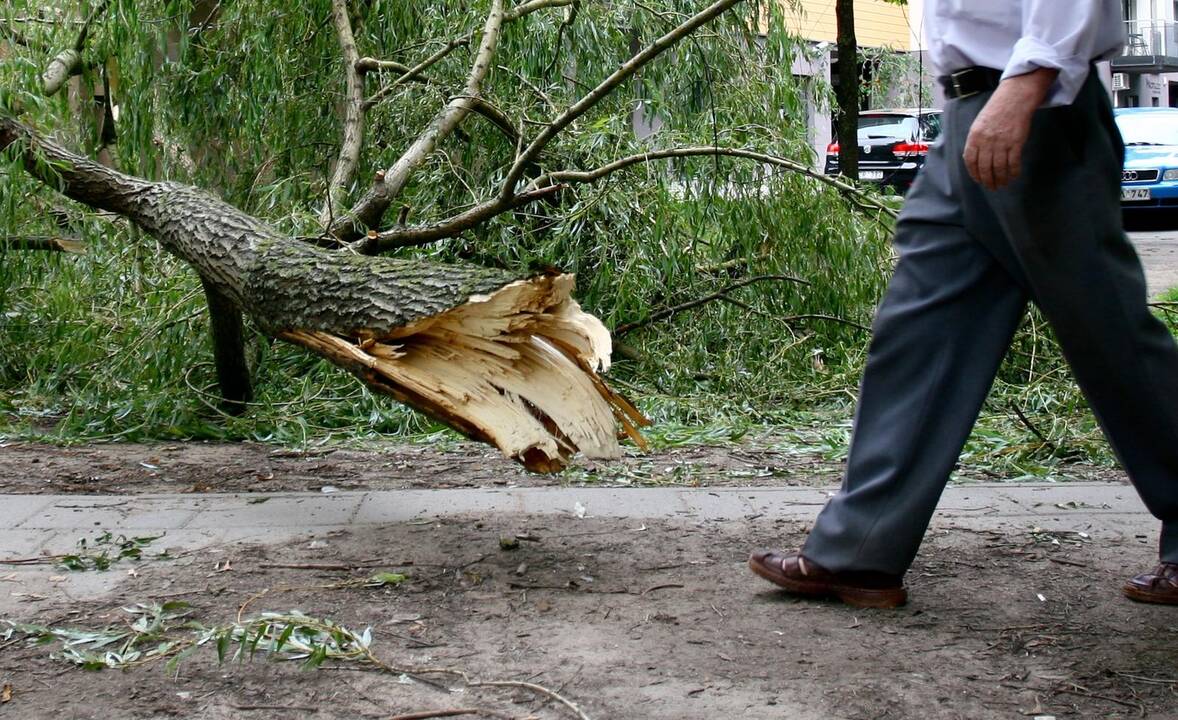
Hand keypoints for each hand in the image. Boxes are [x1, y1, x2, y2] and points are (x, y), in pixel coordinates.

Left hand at [963, 68, 1058, 190]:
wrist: (1014, 98)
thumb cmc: (995, 110)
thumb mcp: (978, 124)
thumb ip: (975, 141)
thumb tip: (972, 159)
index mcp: (974, 137)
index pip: (970, 161)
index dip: (974, 173)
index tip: (978, 180)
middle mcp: (986, 141)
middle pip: (985, 167)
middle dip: (987, 180)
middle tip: (991, 187)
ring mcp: (1001, 143)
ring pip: (999, 168)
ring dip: (1000, 179)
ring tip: (1002, 184)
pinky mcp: (1016, 142)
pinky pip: (1013, 162)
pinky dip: (1013, 172)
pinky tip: (1013, 176)